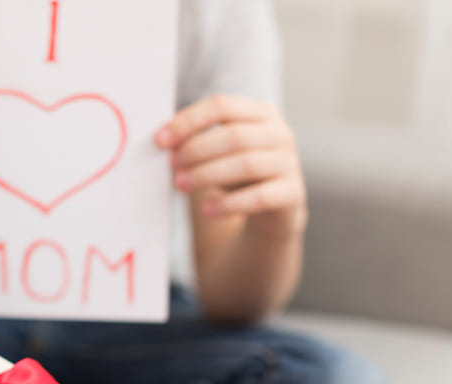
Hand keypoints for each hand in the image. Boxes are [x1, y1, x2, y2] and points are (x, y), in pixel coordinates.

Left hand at [156, 95, 306, 236]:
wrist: (272, 210)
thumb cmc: (238, 174)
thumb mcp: (219, 153)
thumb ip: (197, 142)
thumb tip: (162, 140)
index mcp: (260, 113)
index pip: (222, 106)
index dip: (188, 121)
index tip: (160, 140)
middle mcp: (279, 134)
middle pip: (234, 135)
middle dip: (196, 150)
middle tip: (172, 165)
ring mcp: (289, 163)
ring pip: (246, 164)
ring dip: (207, 175)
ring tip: (181, 185)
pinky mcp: (292, 194)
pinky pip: (259, 197)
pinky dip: (230, 204)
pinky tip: (208, 210)